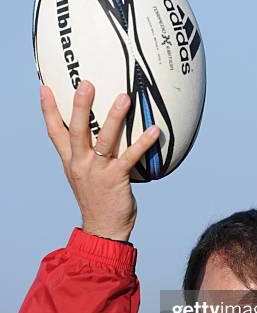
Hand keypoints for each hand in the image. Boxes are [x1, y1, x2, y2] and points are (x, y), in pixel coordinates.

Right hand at [40, 80, 159, 240]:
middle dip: (80, 106)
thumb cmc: (98, 201)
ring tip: (124, 98)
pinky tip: (154, 130)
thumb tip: (101, 136)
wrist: (103, 229)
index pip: (55, 132)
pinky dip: (142, 143)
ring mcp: (97, 172)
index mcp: (71, 161)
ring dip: (114, 118)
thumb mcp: (84, 176)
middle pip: (77, 130)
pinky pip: (130, 157)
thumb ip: (88, 156)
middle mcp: (81, 163)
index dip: (49, 110)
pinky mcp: (115, 180)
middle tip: (85, 83)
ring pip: (104, 140)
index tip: (46, 88)